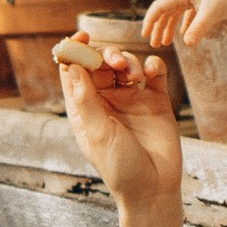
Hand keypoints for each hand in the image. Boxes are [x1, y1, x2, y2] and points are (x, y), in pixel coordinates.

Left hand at [58, 43, 183, 205]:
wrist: (154, 188)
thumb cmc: (120, 167)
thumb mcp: (97, 133)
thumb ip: (86, 99)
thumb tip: (70, 65)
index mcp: (85, 109)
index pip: (74, 73)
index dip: (74, 53)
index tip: (80, 38)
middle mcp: (107, 100)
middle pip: (101, 64)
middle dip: (106, 55)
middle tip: (114, 61)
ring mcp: (132, 99)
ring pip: (126, 64)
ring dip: (128, 60)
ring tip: (134, 74)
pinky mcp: (156, 101)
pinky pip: (154, 73)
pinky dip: (153, 65)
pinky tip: (152, 71)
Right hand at [143, 0, 226, 46]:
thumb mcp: (212, 12)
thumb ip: (199, 28)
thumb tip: (187, 44)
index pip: (160, 6)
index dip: (150, 20)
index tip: (145, 35)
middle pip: (165, 11)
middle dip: (158, 28)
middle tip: (154, 44)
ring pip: (176, 12)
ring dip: (169, 27)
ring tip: (165, 43)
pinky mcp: (206, 1)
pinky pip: (188, 13)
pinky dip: (184, 25)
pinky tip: (184, 35)